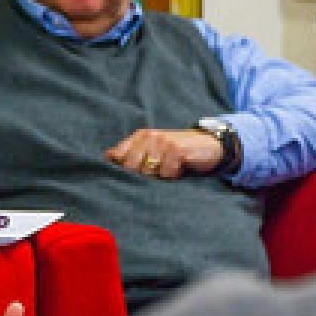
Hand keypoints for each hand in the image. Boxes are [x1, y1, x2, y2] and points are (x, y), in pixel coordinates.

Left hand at [105, 128, 222, 178]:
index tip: (124, 179)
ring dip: (158, 177)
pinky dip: (172, 176)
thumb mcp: (153, 149)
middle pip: (131, 166)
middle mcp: (149, 137)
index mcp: (140, 136)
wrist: (208, 144)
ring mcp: (163, 143)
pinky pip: (166, 174)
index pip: (118, 156)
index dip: (119, 170)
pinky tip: (179, 169)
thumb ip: (132, 153)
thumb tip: (107, 157)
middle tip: (155, 174)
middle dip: (140, 176)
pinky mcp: (176, 150)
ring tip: (168, 170)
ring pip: (148, 172)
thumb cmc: (177, 151)